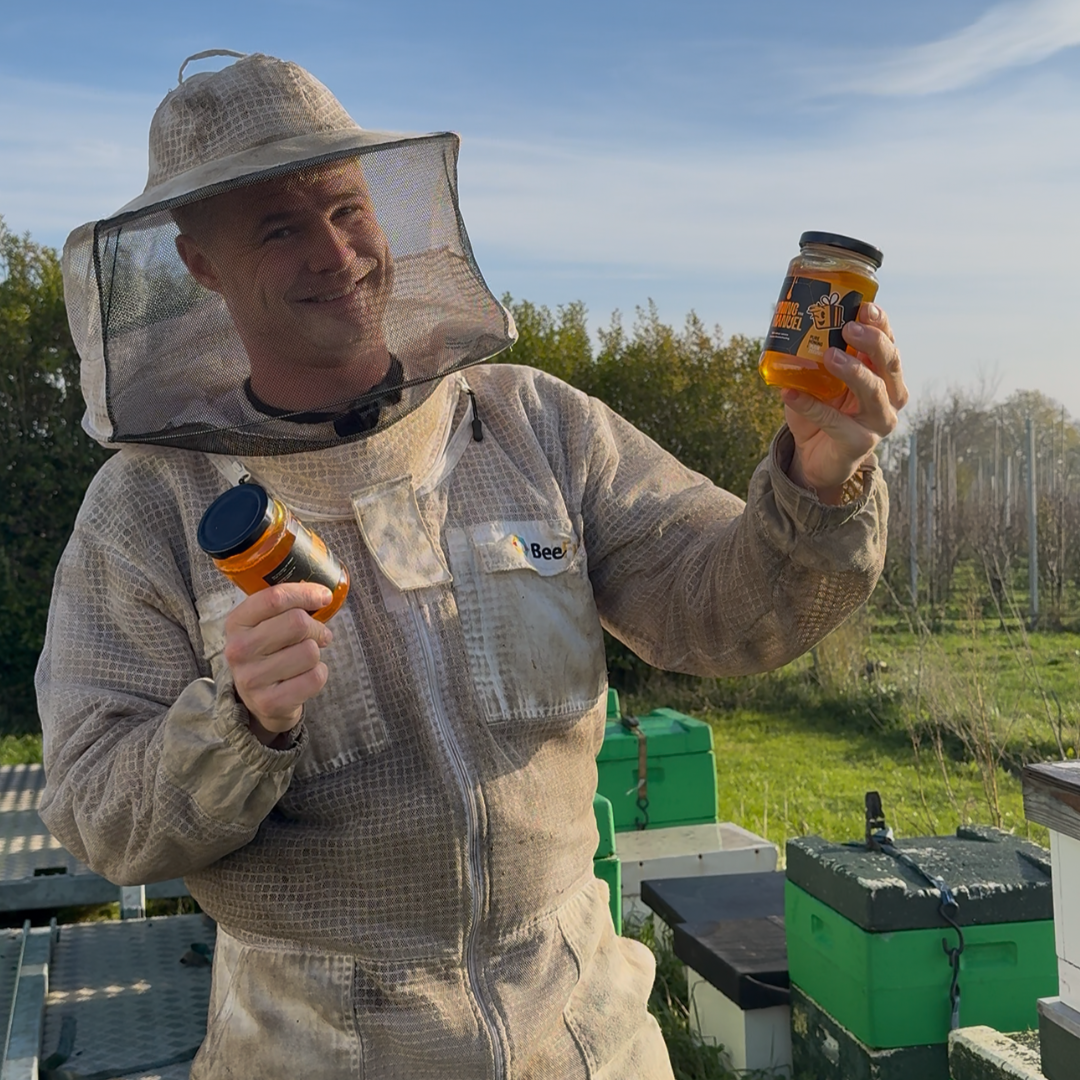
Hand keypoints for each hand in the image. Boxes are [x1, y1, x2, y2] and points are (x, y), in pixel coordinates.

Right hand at [222, 583, 333, 745]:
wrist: (259, 700)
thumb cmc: (269, 652)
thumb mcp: (265, 625)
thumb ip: (285, 605)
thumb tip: (323, 593)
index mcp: (236, 623)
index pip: (274, 598)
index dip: (306, 593)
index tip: (323, 597)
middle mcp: (239, 650)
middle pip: (297, 623)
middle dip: (316, 627)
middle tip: (318, 634)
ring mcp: (251, 679)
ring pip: (310, 651)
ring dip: (316, 653)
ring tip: (306, 658)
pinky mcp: (269, 702)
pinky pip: (315, 677)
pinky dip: (319, 674)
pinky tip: (305, 676)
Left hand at [782, 302, 906, 503]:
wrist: (814, 456)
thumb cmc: (821, 410)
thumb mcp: (819, 378)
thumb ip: (812, 353)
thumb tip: (783, 314)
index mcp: (883, 375)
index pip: (889, 343)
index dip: (880, 324)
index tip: (864, 307)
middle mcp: (890, 396)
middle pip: (889, 364)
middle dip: (872, 342)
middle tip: (847, 328)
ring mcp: (878, 422)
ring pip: (873, 391)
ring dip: (853, 371)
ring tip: (829, 356)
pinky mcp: (859, 444)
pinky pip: (835, 422)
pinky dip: (810, 406)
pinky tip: (790, 393)